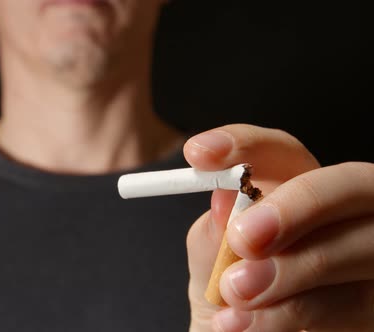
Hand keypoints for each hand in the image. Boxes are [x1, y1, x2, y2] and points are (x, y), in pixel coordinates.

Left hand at [183, 124, 373, 331]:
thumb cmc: (232, 313)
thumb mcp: (211, 277)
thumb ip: (212, 241)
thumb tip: (223, 200)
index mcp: (290, 203)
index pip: (283, 154)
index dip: (245, 145)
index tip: (198, 154)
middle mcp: (338, 223)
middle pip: (349, 184)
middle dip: (297, 206)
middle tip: (243, 240)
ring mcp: (367, 264)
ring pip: (360, 245)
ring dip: (293, 269)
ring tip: (235, 294)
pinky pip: (357, 301)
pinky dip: (300, 311)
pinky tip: (251, 325)